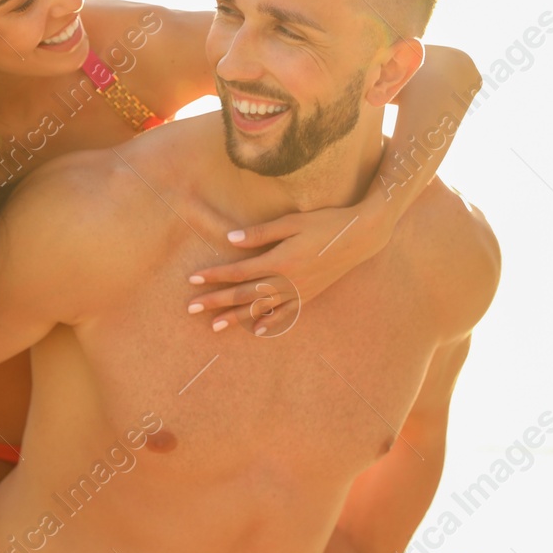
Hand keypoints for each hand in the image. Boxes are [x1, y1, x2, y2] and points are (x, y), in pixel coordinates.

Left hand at [185, 204, 393, 333]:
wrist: (361, 237)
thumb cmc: (325, 223)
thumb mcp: (291, 222)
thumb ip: (260, 234)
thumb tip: (230, 239)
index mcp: (279, 261)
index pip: (238, 272)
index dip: (215, 277)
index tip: (193, 281)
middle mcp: (287, 281)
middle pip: (243, 295)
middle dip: (215, 301)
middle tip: (191, 309)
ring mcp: (299, 291)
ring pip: (261, 308)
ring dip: (236, 317)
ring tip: (213, 326)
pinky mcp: (310, 295)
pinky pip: (286, 313)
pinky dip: (270, 322)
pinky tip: (258, 331)